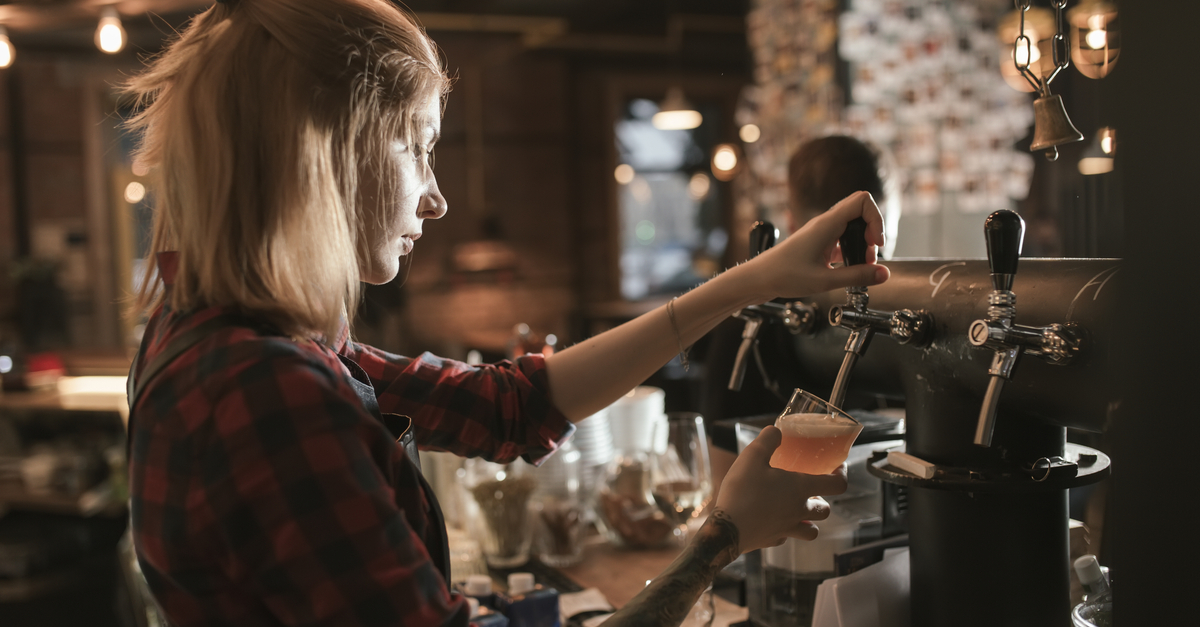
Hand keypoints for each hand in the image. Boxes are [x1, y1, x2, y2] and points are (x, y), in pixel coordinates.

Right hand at [715, 426, 847, 552]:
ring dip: (810, 521)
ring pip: (812, 531)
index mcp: (800, 488)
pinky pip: (787, 537)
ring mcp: (788, 529)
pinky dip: (786, 531)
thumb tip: (776, 431)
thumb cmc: (742, 492)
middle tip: (810, 491)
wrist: (726, 529)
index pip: (837, 485)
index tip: (838, 469)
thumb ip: (767, 440)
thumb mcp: (751, 457)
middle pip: (826, 510)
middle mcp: (799, 510)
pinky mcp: (773, 540)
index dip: (842, 475)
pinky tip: (773, 522)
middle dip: (822, 500)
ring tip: (798, 511)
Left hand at [741, 191, 889, 300]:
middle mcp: (824, 224)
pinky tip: (849, 269)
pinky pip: (842, 239)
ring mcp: (821, 233)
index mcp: (826, 224)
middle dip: (871, 232)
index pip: (862, 201)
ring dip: (862, 243)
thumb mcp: (825, 281)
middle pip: (860, 212)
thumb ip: (857, 276)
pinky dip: (851, 251)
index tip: (875, 243)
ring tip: (861, 265)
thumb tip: (884, 274)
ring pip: (852, 226)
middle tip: (869, 256)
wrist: (758, 279)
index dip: (876, 219)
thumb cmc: (783, 276)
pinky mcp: (818, 243)